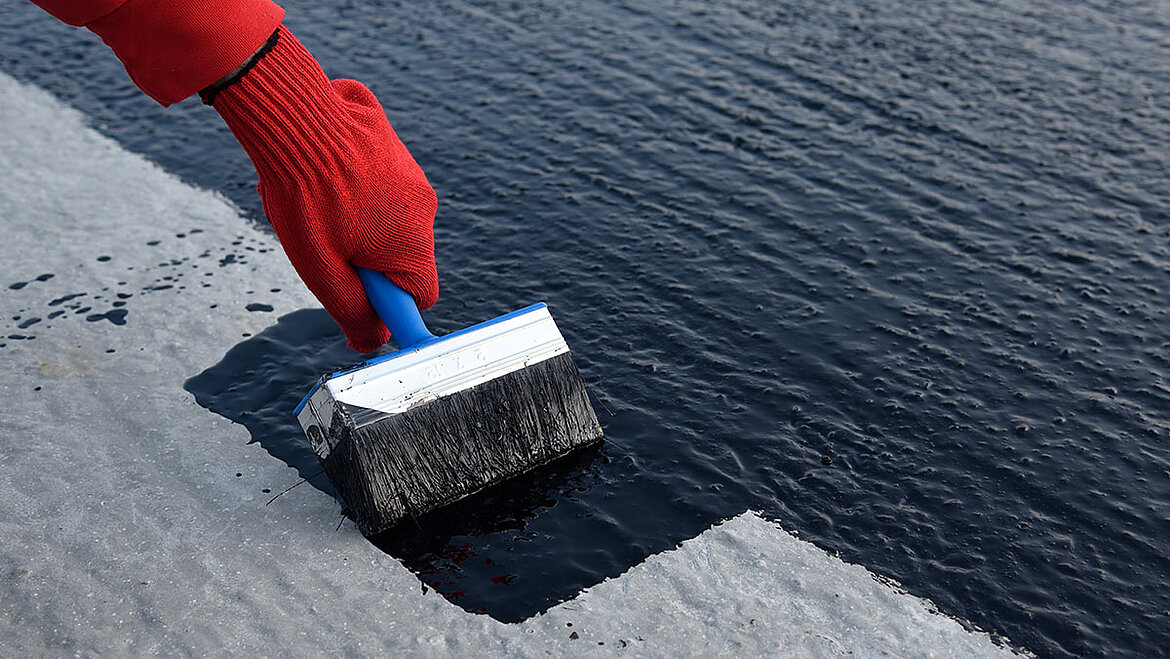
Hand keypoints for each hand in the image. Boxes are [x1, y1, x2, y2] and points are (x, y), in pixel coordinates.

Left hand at [208, 27, 437, 351]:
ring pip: (388, 215)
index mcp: (413, 244)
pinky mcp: (393, 144)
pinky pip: (379, 178)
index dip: (386, 304)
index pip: (418, 296)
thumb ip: (353, 312)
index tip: (357, 297)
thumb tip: (372, 344)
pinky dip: (354, 183)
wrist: (294, 116)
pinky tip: (320, 174)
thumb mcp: (322, 269)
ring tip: (314, 204)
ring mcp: (410, 172)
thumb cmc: (305, 197)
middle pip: (401, 254)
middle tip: (323, 246)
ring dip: (356, 220)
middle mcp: (424, 208)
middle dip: (364, 257)